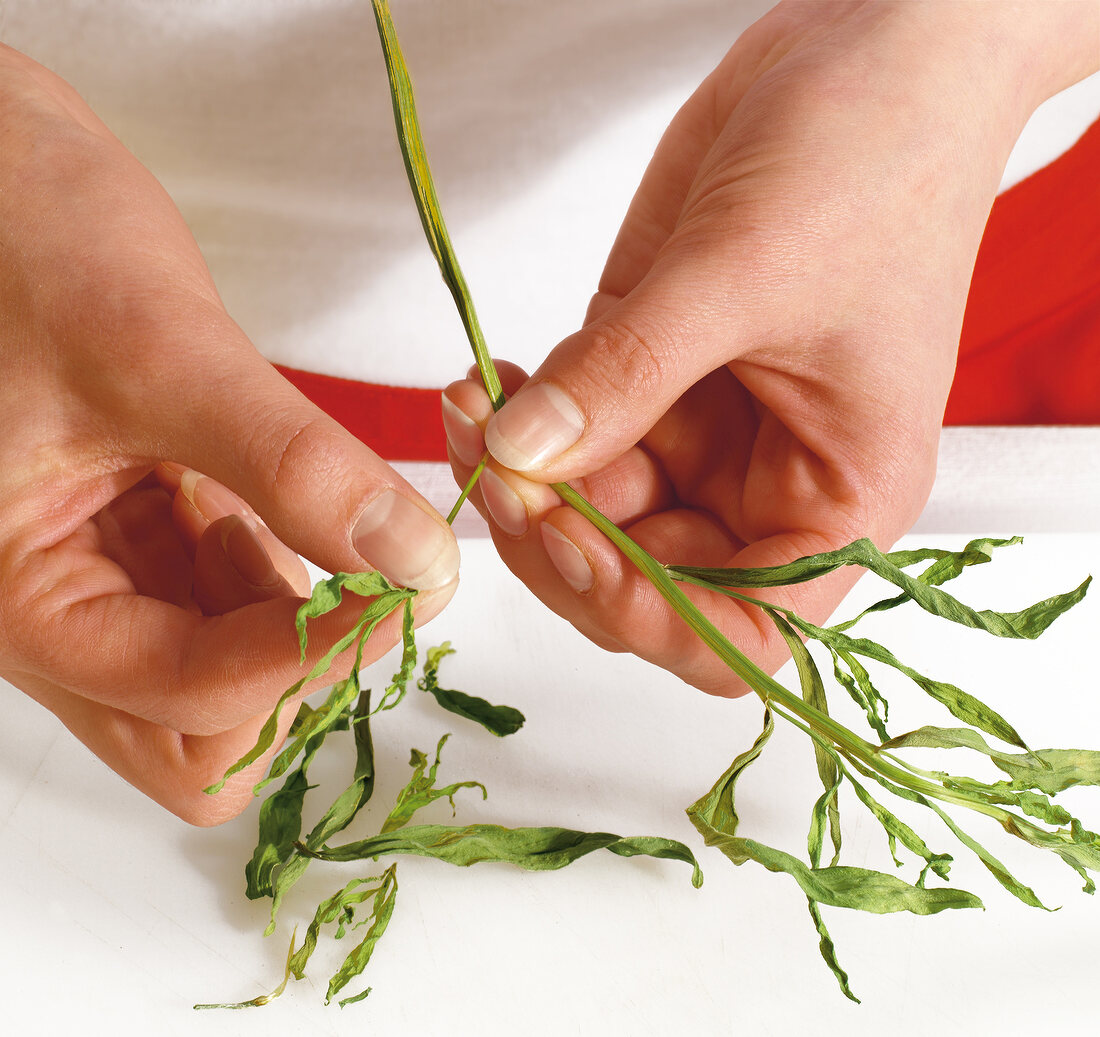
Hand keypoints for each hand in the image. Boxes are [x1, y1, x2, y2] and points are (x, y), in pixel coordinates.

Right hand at [0, 46, 459, 823]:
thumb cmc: (15, 236)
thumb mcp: (158, 351)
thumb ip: (291, 465)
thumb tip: (411, 558)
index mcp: (20, 599)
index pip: (185, 697)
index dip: (307, 655)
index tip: (408, 589)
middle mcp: (56, 612)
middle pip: (196, 736)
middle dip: (298, 678)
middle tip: (377, 586)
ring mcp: (103, 577)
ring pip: (226, 677)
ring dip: (306, 625)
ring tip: (355, 532)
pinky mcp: (146, 534)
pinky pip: (233, 600)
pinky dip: (292, 576)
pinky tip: (317, 510)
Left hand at [442, 1, 1096, 695]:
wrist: (866, 51)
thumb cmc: (875, 156)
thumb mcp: (745, 274)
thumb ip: (625, 375)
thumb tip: (523, 457)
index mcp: (836, 499)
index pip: (743, 630)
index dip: (652, 617)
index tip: (572, 548)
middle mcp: (763, 487)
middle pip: (642, 581)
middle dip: (556, 540)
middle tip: (493, 470)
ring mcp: (697, 435)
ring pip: (588, 515)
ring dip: (519, 478)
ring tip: (470, 408)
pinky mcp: (645, 379)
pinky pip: (566, 438)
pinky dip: (518, 425)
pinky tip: (484, 388)